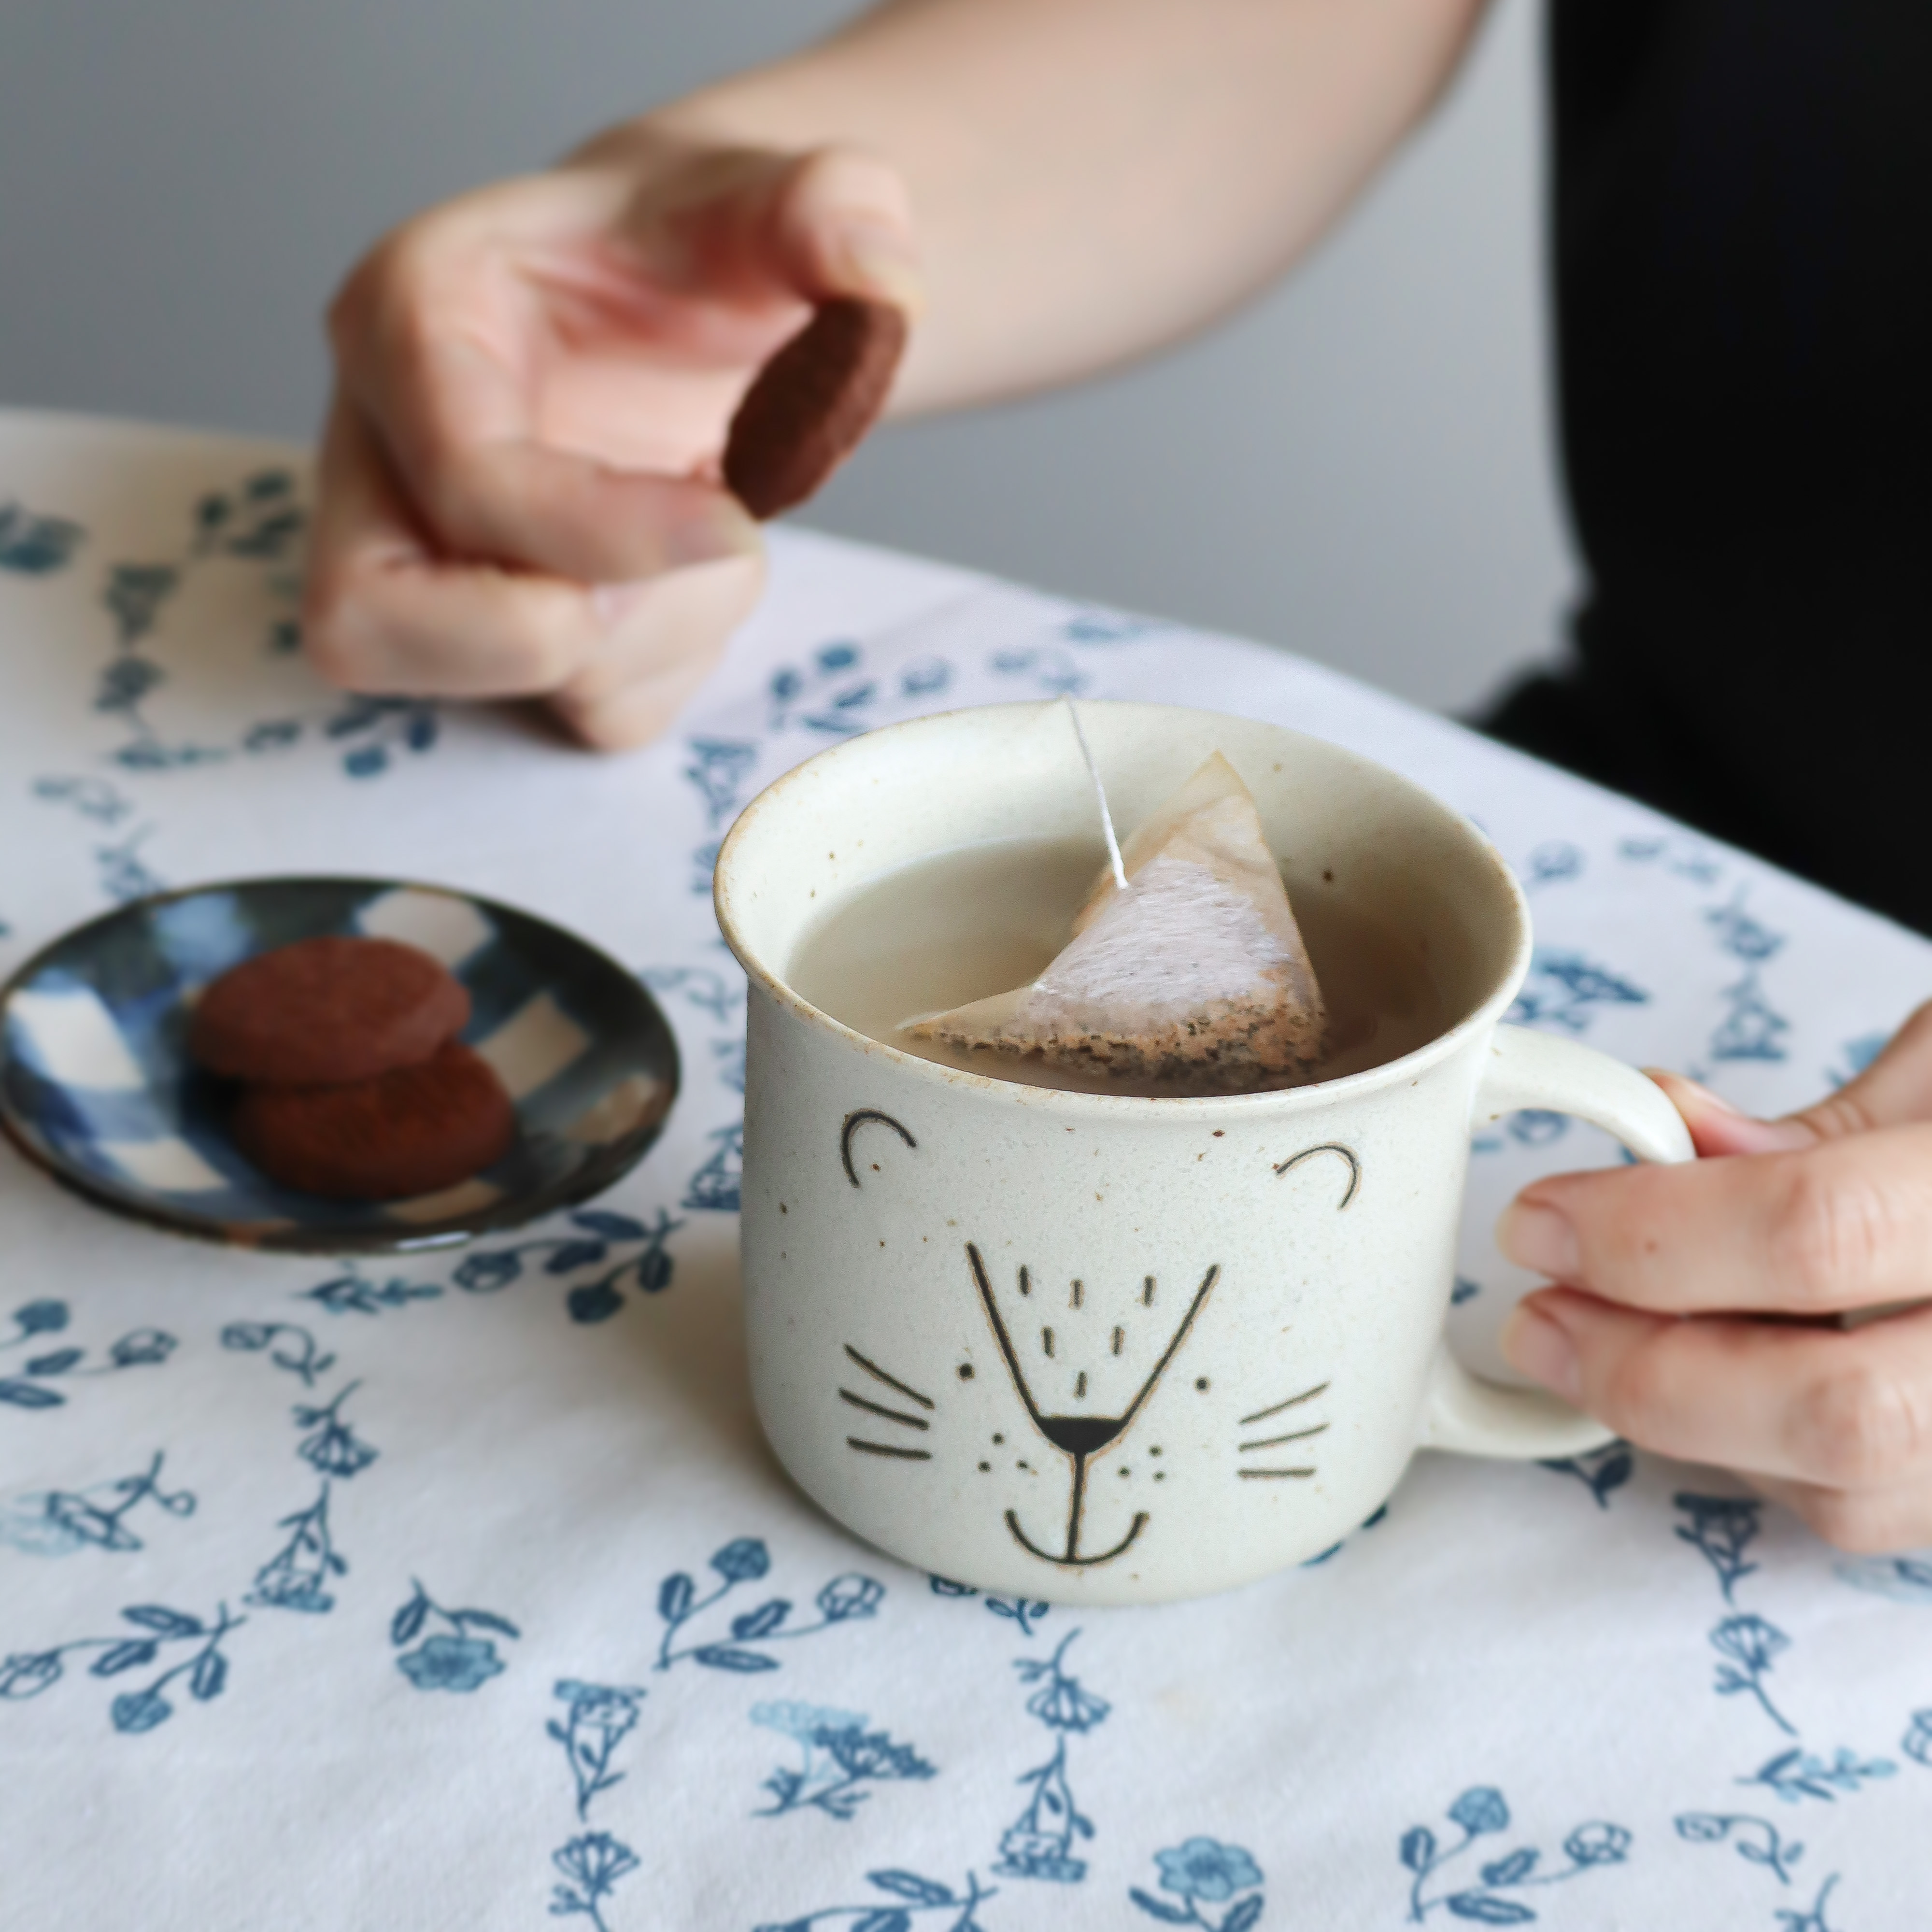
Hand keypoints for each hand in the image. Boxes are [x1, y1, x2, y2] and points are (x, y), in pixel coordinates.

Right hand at [304, 130, 921, 748]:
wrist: (696, 296)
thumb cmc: (707, 249)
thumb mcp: (779, 198)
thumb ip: (828, 207)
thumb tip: (875, 264)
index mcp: (412, 315)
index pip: (461, 478)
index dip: (605, 532)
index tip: (738, 522)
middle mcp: (379, 447)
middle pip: (373, 620)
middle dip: (562, 628)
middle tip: (694, 550)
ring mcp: (415, 552)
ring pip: (493, 687)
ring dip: (655, 636)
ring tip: (718, 528)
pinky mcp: (487, 636)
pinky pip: (577, 718)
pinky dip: (670, 670)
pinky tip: (696, 576)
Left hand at [1498, 1004, 1931, 1551]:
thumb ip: (1816, 1125)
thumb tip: (1662, 1130)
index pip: (1817, 1232)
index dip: (1651, 1234)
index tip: (1540, 1220)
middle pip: (1836, 1410)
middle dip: (1649, 1373)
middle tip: (1538, 1317)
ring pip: (1851, 1490)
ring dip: (1687, 1429)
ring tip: (1598, 1347)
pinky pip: (1877, 1515)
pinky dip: (1762, 1464)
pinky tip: (1711, 1391)